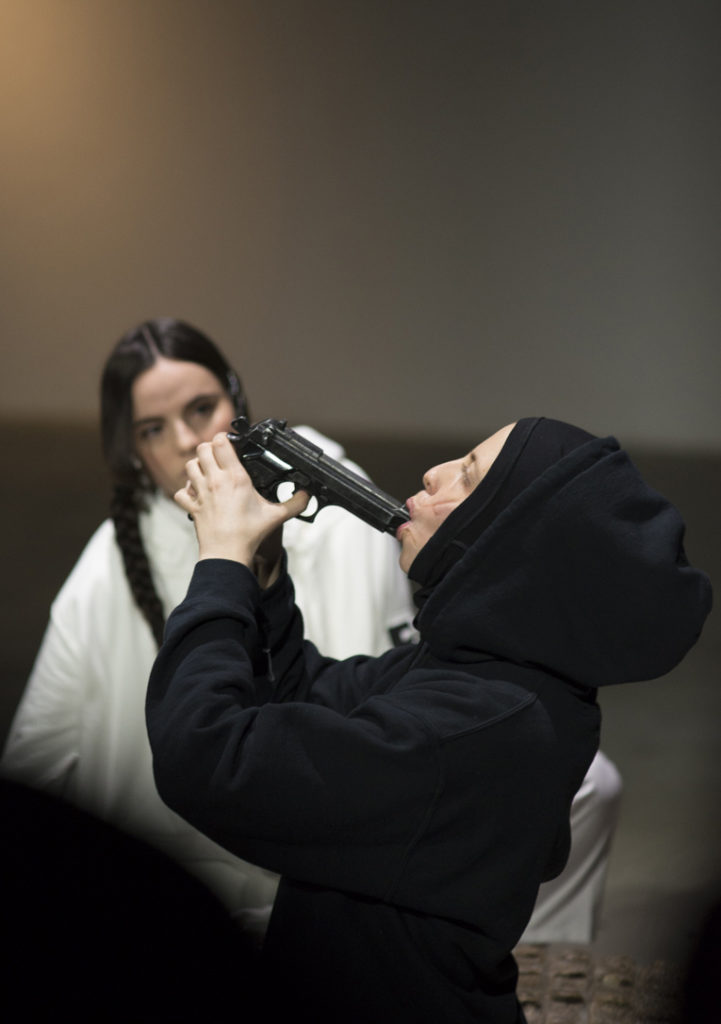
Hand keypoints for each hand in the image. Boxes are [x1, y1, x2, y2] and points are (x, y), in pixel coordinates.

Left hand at [174, 433, 308, 577]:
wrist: (227, 553)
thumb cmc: (249, 534)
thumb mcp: (276, 516)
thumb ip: (294, 504)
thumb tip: (307, 496)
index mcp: (236, 477)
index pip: (221, 443)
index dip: (225, 439)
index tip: (231, 445)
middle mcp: (215, 481)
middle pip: (202, 448)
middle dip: (209, 449)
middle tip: (219, 457)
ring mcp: (201, 492)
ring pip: (190, 466)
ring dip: (197, 466)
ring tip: (208, 472)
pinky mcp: (192, 506)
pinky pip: (182, 491)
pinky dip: (186, 490)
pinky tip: (197, 494)